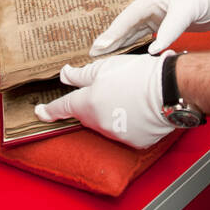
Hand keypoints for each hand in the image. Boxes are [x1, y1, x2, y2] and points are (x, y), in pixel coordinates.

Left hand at [35, 52, 173, 148]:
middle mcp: (98, 123)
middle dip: (92, 105)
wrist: (169, 89)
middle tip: (110, 89)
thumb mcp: (105, 67)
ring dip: (112, 112)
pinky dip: (129, 123)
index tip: (39, 112)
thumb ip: (81, 75)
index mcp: (87, 103)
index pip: (61, 108)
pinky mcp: (134, 141)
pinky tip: (140, 109)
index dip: (48, 110)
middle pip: (87, 115)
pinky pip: (125, 132)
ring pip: (106, 124)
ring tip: (131, 95)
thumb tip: (65, 75)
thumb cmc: (138, 74)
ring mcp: (116, 135)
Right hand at [89, 0, 209, 56]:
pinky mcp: (167, 23)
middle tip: (94, 53)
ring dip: (121, 42)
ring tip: (105, 55)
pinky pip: (146, 34)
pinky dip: (136, 43)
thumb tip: (154, 48)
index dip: (113, 32)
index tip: (100, 46)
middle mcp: (153, 5)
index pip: (128, 17)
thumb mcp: (188, 9)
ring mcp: (159, 14)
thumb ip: (170, 29)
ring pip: (135, 30)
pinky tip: (128, 52)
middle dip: (111, 39)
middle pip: (127, 24)